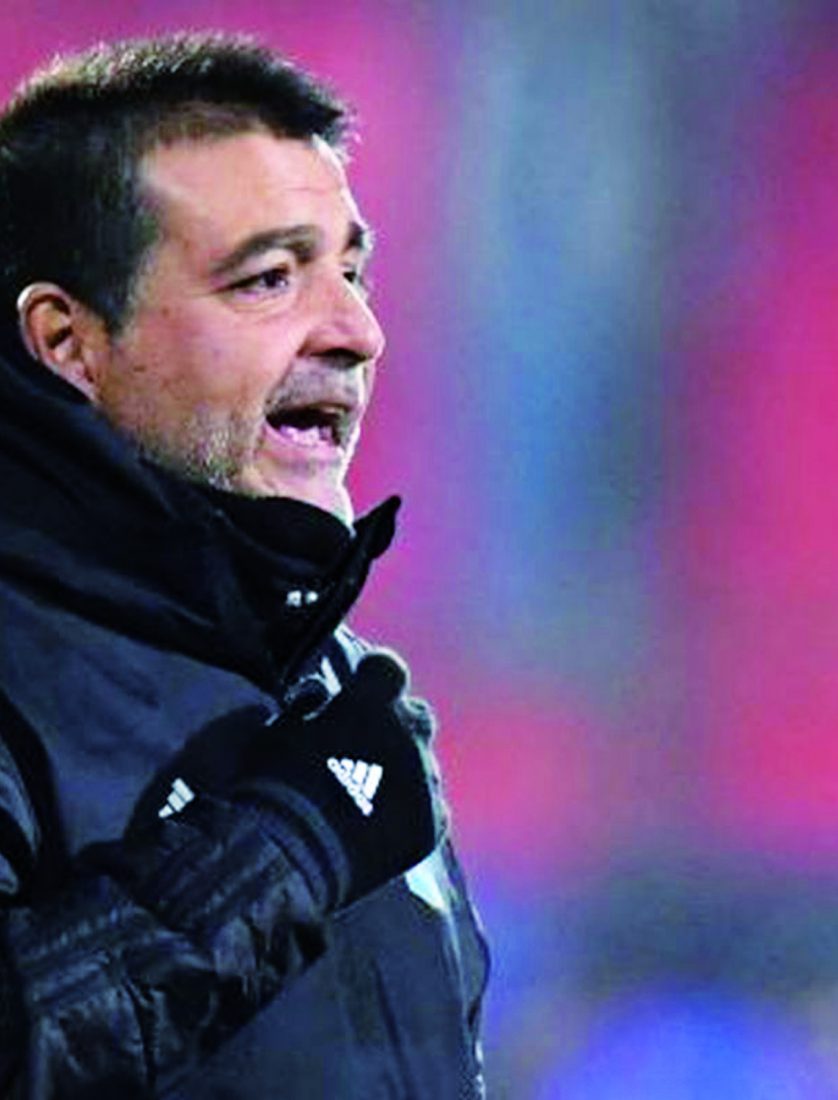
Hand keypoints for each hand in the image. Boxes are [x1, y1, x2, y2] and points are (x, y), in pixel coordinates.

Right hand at [234, 652, 447, 905]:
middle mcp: (408, 735)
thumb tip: (322, 697)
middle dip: (394, 724)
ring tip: (366, 796)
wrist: (289, 856)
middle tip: (363, 747)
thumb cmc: (274, 786)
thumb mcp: (279, 729)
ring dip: (401, 770)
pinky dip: (410, 811)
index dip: (373, 675)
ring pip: (422, 764)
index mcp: (371, 703)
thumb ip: (310, 706)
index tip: (359, 686)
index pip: (388, 668)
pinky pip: (430, 806)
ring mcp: (424, 780)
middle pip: (415, 715)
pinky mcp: (431, 823)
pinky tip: (380, 826)